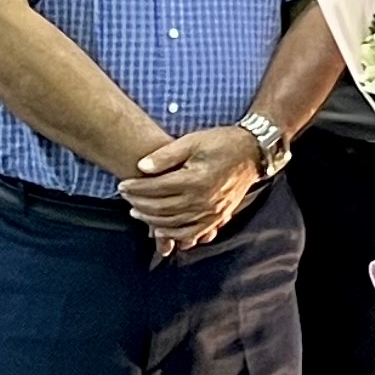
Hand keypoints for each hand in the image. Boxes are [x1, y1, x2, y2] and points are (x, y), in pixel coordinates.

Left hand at [122, 124, 262, 251]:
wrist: (252, 153)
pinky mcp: (217, 218)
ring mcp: (211, 212)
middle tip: (125, 197)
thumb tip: (141, 167)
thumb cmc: (222, 143)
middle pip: (161, 208)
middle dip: (139, 204)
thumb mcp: (193, 140)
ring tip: (136, 212)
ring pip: (173, 223)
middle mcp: (203, 200)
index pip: (157, 188)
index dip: (136, 188)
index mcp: (196, 179)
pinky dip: (173, 234)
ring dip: (150, 220)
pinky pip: (191, 233)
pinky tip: (160, 229)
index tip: (123, 185)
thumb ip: (166, 155)